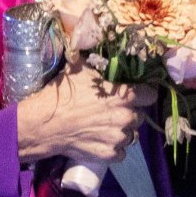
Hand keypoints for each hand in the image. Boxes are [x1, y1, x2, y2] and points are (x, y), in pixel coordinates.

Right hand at [16, 67, 155, 165]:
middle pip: (140, 116)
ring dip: (122, 131)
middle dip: (129, 112)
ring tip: (106, 127)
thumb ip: (95, 60)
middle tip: (113, 110)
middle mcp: (126, 118)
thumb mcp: (80, 68)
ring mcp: (118, 138)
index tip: (137, 93)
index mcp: (124, 95)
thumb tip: (95, 41)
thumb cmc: (63, 94)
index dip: (144, 92)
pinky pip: (121, 152)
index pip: (150, 94)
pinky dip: (114, 148)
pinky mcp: (109, 154)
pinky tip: (102, 140)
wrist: (45, 123)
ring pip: (132, 135)